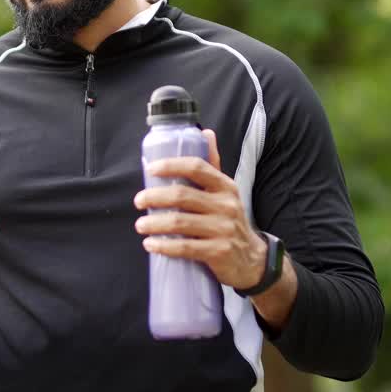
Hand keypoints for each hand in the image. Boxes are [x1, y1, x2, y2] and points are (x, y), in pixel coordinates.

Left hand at [132, 129, 267, 291]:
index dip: (171, 165)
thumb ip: (212, 165)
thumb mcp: (224, 192)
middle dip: (154, 197)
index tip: (150, 169)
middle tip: (138, 201)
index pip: (196, 167)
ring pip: (180, 222)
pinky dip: (164, 246)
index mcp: (225, 186)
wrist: (252, 259)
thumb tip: (205, 132)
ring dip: (154, 223)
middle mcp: (226, 205)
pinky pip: (186, 247)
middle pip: (182, 195)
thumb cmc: (229, 220)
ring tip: (140, 225)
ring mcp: (224, 229)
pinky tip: (151, 244)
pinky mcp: (219, 251)